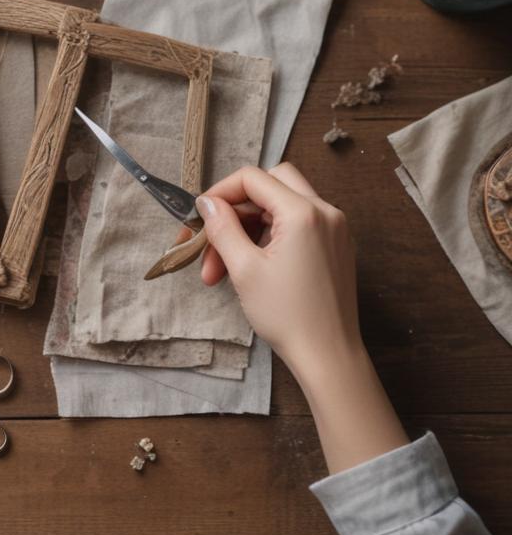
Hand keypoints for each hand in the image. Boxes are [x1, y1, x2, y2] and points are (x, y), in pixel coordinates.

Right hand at [195, 163, 362, 381]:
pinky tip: (250, 266)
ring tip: (222, 268)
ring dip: (248, 227)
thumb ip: (222, 227)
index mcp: (303, 213)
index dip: (220, 192)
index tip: (200, 217)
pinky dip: (269, 236)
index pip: (253, 178)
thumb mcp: (244, 269)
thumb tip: (206, 203)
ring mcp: (334, 229)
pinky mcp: (335, 246)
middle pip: (270, 184)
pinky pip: (297, 225)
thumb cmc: (287, 315)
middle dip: (236, 207)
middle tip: (213, 237)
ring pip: (281, 206)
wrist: (328, 356)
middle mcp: (325, 212)